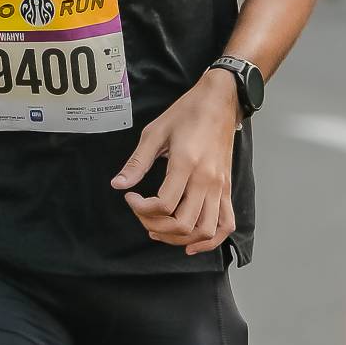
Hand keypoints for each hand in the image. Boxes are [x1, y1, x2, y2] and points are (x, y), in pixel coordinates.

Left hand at [109, 78, 237, 255]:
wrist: (220, 101)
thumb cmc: (187, 113)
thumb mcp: (154, 132)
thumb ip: (137, 162)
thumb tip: (118, 185)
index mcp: (186, 163)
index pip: (164, 204)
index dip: (141, 208)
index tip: (130, 197)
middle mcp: (206, 179)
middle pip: (183, 223)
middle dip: (155, 225)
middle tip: (141, 212)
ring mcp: (220, 186)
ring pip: (205, 230)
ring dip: (179, 238)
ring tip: (160, 229)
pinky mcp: (227, 188)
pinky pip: (226, 224)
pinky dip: (210, 240)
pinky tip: (191, 243)